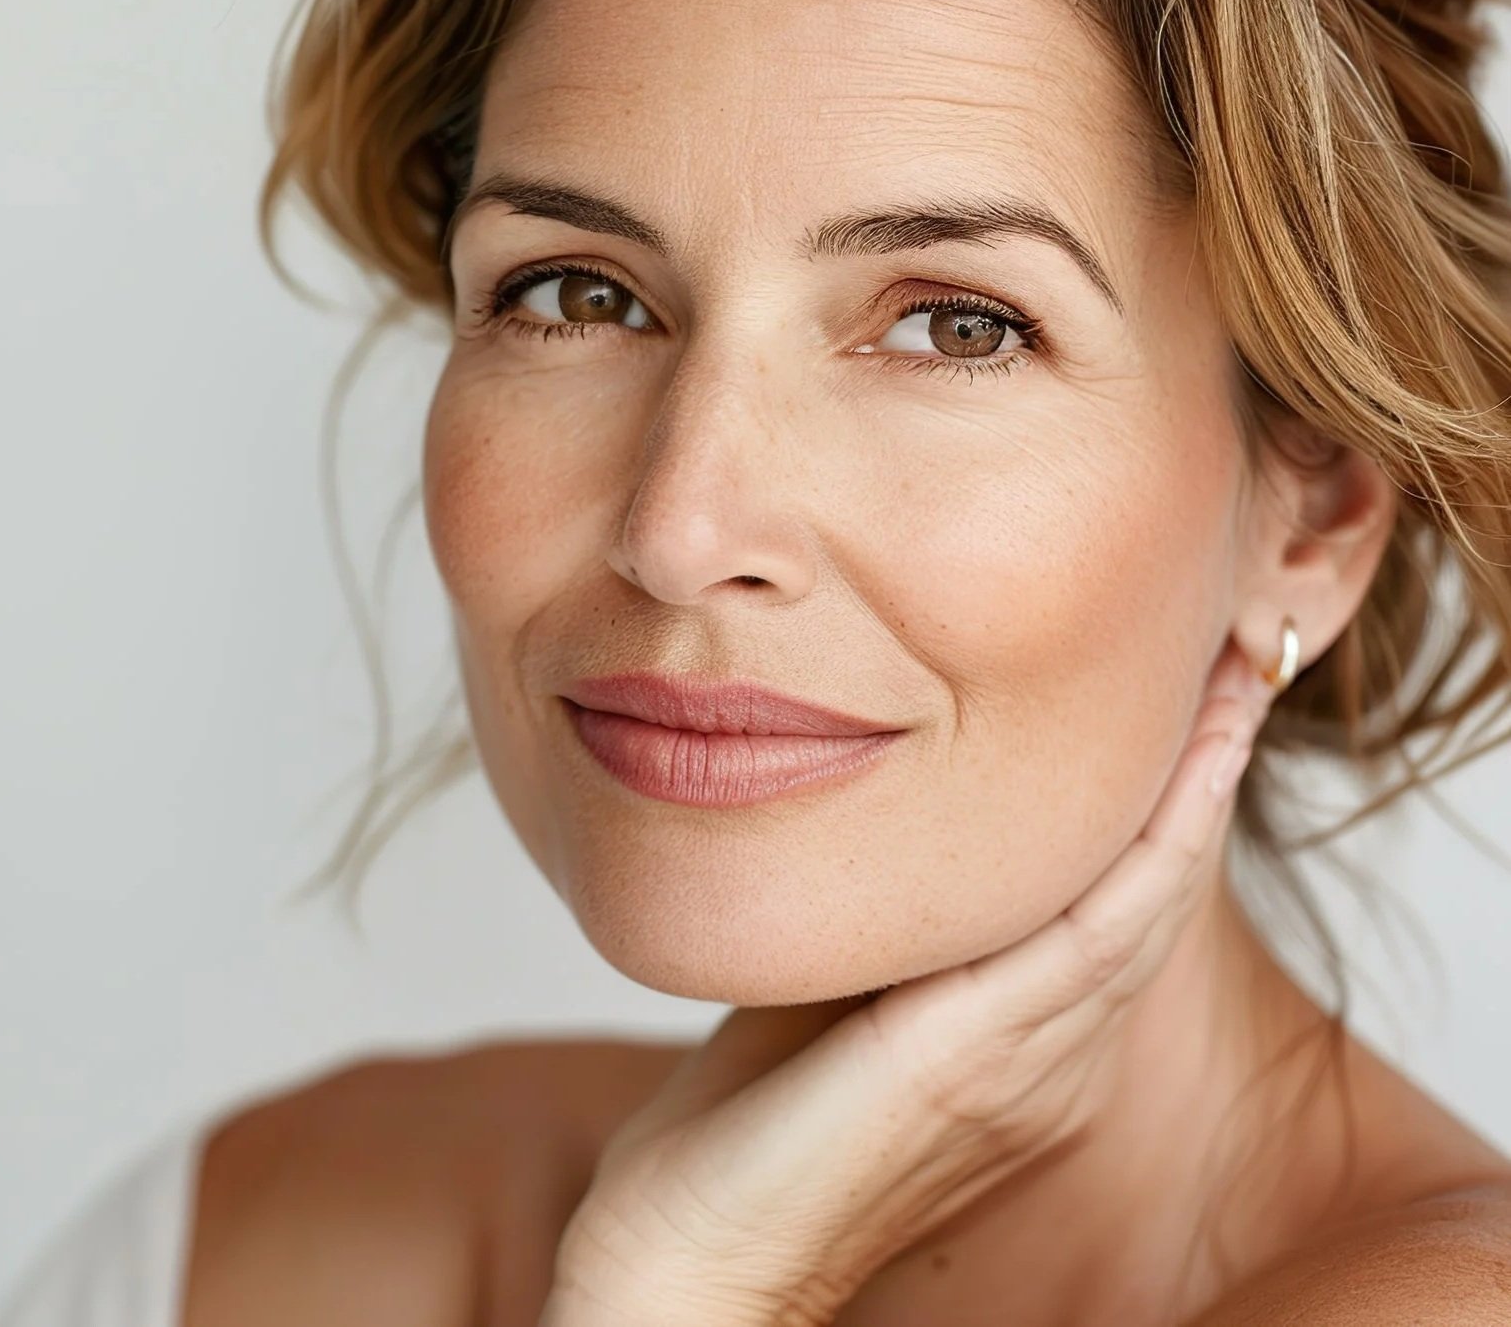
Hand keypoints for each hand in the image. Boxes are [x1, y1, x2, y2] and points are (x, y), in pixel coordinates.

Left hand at [539, 635, 1282, 1326]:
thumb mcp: (829, 985)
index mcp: (1014, 1047)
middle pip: (1149, 889)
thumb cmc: (739, 1135)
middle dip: (1192, 772)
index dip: (1147, 799)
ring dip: (1192, 789)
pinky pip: (1098, 935)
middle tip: (1226, 664)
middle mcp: (1047, 1059)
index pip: (1105, 900)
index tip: (1165, 696)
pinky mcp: (981, 1061)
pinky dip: (1149, 848)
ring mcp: (1028, 1066)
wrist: (693, 1254)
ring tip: (1224, 688)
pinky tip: (1176, 775)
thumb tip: (857, 799)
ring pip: (1143, 901)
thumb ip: (871, 908)